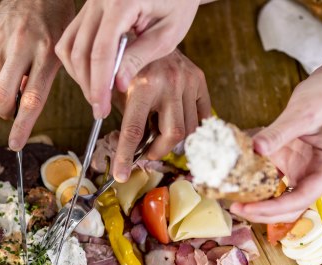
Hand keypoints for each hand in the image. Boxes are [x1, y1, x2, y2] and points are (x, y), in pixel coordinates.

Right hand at [0, 0, 73, 149]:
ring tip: (19, 74)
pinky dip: (3, 63)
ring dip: (4, 88)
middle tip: (10, 113)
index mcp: (48, 53)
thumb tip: (27, 103)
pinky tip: (15, 48)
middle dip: (5, 111)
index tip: (15, 144)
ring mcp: (4, 39)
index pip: (32, 99)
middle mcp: (23, 47)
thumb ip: (48, 75)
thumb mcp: (64, 47)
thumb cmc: (58, 18)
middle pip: (3, 94)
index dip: (22, 125)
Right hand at [55, 0, 199, 118]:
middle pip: (80, 50)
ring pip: (69, 45)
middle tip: (100, 108)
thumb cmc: (178, 2)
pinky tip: (93, 76)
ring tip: (97, 95)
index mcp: (122, 1)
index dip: (99, 84)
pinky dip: (77, 61)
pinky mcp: (87, 9)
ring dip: (80, 75)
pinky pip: (72, 37)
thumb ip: (141, 57)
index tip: (102, 108)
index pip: (102, 51)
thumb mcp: (168, 32)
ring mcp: (90, 2)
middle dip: (88, 85)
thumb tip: (116, 84)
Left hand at [111, 51, 209, 180]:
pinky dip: (190, 127)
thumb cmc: (130, 67)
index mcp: (141, 86)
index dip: (126, 157)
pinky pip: (201, 117)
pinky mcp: (199, 79)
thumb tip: (130, 154)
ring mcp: (187, 81)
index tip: (121, 175)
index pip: (133, 131)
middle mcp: (168, 83)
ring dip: (172, 139)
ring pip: (188, 129)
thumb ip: (127, 119)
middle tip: (147, 152)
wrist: (150, 33)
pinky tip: (175, 122)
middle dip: (158, 150)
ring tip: (159, 129)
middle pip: (172, 135)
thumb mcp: (120, 91)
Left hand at [230, 72, 321, 223]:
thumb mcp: (303, 113)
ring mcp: (306, 169)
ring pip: (281, 197)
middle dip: (263, 212)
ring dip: (258, 201)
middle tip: (234, 207)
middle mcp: (319, 174)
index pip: (301, 199)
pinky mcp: (293, 161)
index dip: (273, 209)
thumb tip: (254, 148)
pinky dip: (257, 181)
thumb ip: (279, 133)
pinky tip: (238, 179)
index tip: (247, 208)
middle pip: (291, 206)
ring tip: (231, 198)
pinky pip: (274, 179)